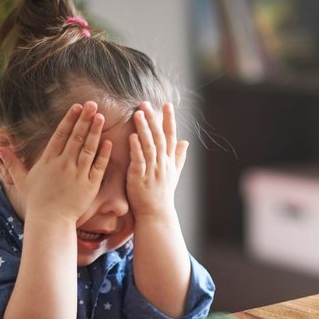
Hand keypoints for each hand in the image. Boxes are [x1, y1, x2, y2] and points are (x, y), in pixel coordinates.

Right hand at [0, 101, 111, 223]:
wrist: (50, 220)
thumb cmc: (37, 201)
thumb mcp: (22, 180)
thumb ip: (12, 163)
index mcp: (48, 160)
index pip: (61, 135)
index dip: (70, 119)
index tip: (77, 106)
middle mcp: (63, 164)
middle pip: (76, 137)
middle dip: (85, 119)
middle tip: (93, 104)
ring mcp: (78, 174)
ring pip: (88, 148)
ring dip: (95, 131)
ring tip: (101, 117)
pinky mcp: (90, 185)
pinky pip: (98, 166)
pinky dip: (104, 154)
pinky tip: (108, 142)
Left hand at [127, 102, 188, 220]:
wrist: (156, 215)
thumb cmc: (163, 195)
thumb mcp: (174, 174)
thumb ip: (178, 157)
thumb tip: (186, 141)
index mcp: (169, 161)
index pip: (171, 136)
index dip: (169, 120)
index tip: (167, 104)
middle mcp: (162, 164)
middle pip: (159, 137)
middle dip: (153, 119)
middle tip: (146, 103)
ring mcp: (152, 171)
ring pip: (149, 146)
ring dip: (144, 129)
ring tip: (138, 114)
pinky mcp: (140, 178)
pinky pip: (139, 160)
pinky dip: (136, 148)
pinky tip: (132, 136)